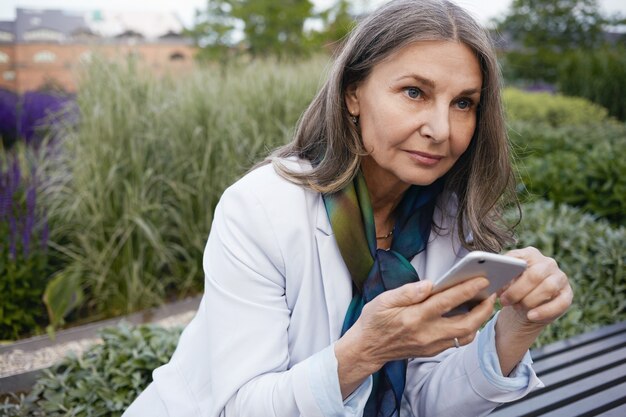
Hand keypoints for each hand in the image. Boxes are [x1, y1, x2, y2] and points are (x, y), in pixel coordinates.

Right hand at [335, 277, 494, 397]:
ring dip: (479, 320)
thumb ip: (408, 291)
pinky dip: (469, 329)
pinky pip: (457, 341)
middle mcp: (426, 334)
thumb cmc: (374, 320)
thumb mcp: (383, 300)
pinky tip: (470, 316)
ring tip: (484, 303)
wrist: (367, 348)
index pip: (446, 302)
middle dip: (483, 308)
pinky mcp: (432, 351)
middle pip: (465, 324)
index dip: (467, 290)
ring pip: (465, 335)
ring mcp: (431, 345)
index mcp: (414, 317)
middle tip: (492, 293)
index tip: (482, 280)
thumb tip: (430, 284)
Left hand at [499, 246, 572, 330]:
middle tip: (504, 301)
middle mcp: (548, 263)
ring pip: (548, 287)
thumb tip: (493, 280)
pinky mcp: (567, 294)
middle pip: (535, 275)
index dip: (507, 272)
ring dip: (529, 300)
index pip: (519, 257)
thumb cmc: (514, 290)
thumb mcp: (506, 282)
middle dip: (517, 290)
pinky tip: (531, 316)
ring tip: (517, 307)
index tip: (497, 284)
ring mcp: (560, 278)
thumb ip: (501, 278)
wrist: (526, 307)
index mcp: (530, 254)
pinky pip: (560, 303)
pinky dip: (544, 311)